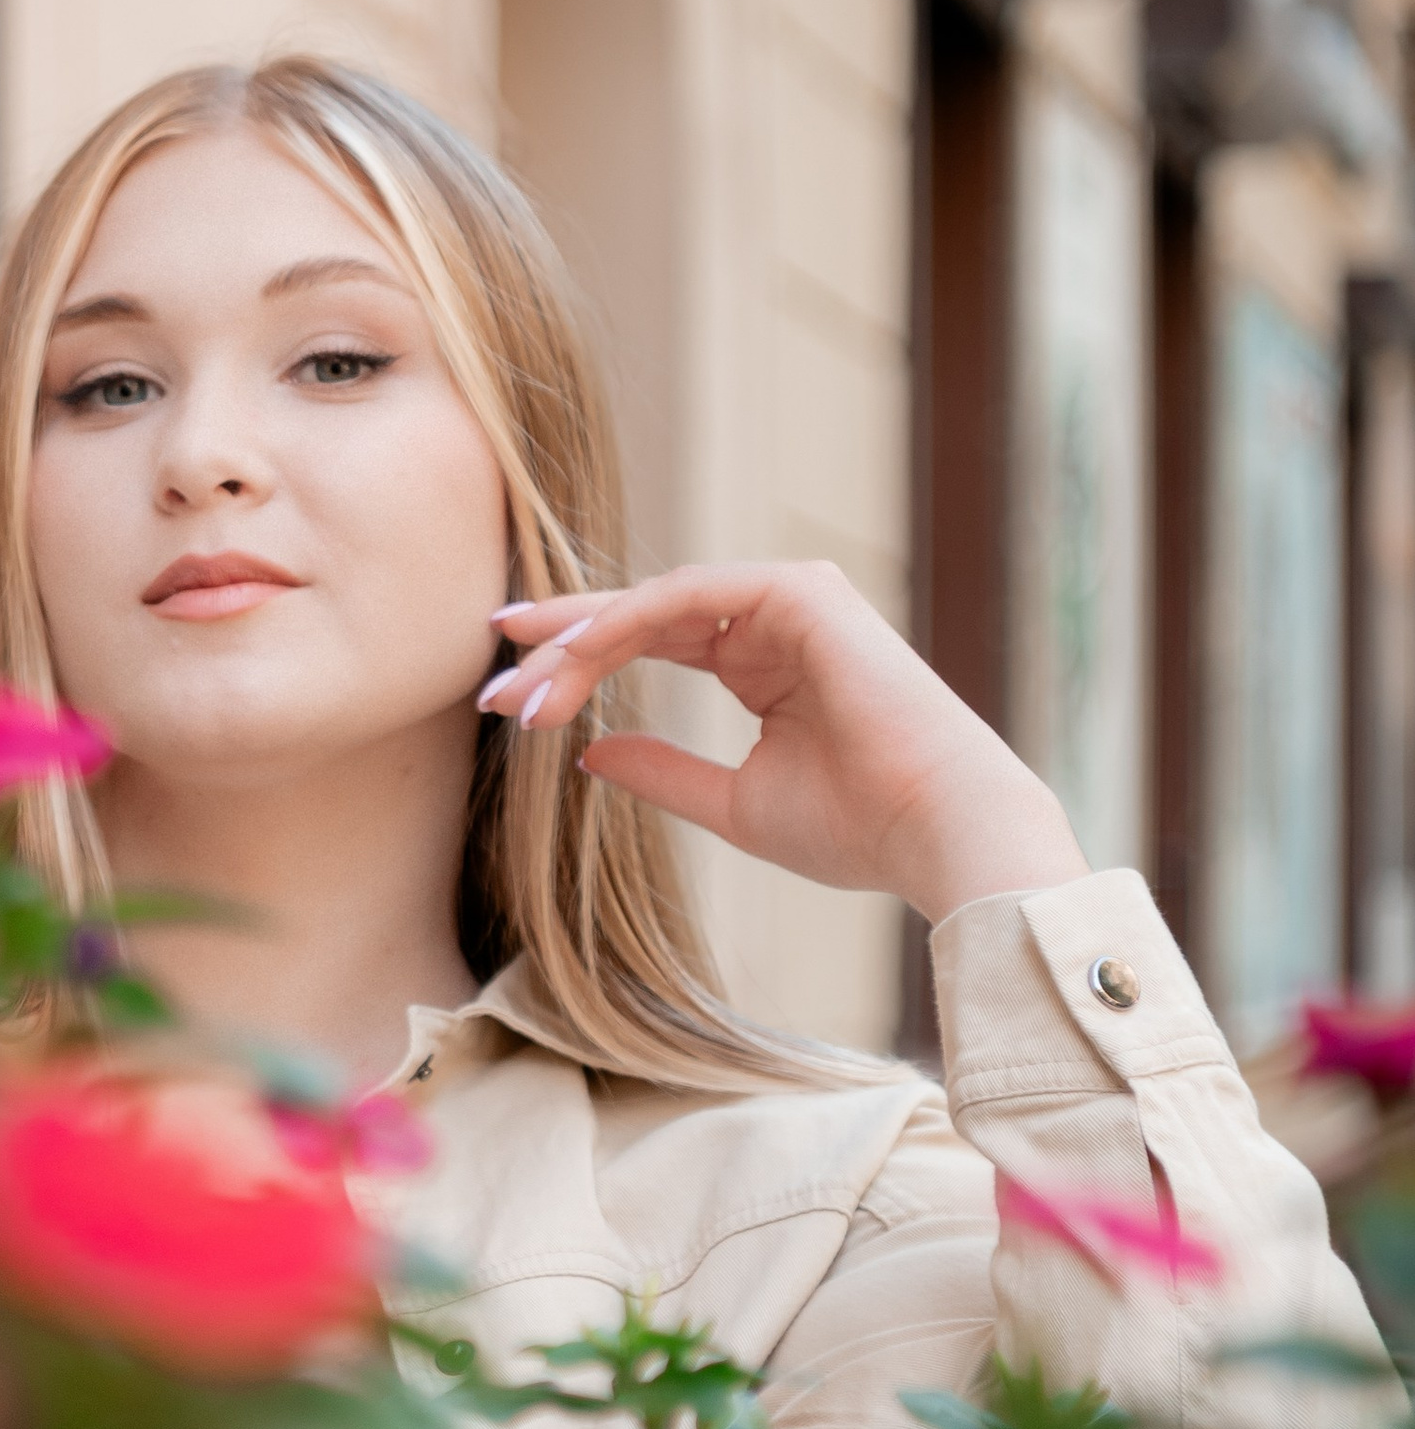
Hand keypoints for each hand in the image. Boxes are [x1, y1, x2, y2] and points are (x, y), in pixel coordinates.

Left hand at [479, 559, 1087, 926]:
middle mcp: (774, 620)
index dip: (577, 664)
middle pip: (640, 617)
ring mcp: (789, 599)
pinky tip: (576, 656)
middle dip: (561, 647)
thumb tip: (585, 752)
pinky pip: (688, 596)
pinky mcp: (800, 594)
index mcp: (763, 662)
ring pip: (655, 603)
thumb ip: (661, 770)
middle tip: (493, 677)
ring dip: (582, 640)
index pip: (650, 643)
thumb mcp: (731, 804)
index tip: (510, 696)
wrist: (935, 834)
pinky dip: (625, 621)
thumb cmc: (856, 829)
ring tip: (523, 683)